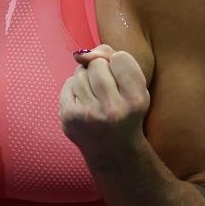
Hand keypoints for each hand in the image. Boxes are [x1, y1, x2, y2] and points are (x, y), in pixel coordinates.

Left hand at [59, 44, 150, 168]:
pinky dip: (75, 89)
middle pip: (98, 63)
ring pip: (80, 72)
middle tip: (106, 91)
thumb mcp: (135, 87)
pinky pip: (68, 84)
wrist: (113, 151)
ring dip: (86, 78)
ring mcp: (89, 114)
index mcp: (136, 100)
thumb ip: (115, 59)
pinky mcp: (69, 117)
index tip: (121, 82)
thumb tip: (81, 54)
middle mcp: (113, 109)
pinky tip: (85, 104)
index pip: (121, 57)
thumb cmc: (125, 110)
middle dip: (101, 70)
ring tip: (96, 98)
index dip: (118, 65)